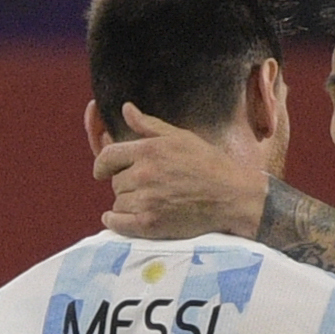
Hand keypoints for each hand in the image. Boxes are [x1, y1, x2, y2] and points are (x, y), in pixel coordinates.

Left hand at [94, 102, 268, 239]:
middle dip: (125, 183)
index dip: (102, 165)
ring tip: (145, 201)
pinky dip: (114, 221)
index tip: (102, 171)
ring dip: (126, 202)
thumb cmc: (210, 164)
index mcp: (148, 150)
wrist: (232, 196)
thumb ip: (149, 125)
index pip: (108, 157)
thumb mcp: (181, 137)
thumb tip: (126, 109)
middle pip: (115, 181)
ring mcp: (146, 201)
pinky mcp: (151, 224)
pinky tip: (116, 218)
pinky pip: (118, 223)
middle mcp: (143, 174)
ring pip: (118, 202)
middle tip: (143, 186)